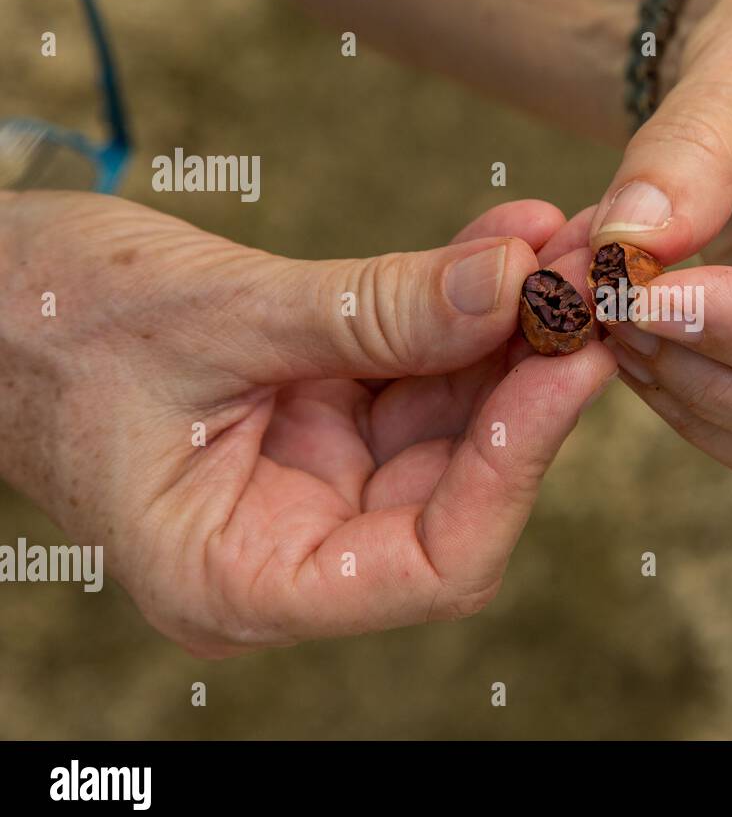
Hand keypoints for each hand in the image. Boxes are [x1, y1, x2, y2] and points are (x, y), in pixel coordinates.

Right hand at [0, 192, 614, 655]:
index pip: (435, 565)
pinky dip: (465, 304)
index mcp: (246, 580)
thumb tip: (517, 282)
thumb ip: (376, 311)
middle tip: (593, 275)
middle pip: (463, 483)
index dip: (518, 465)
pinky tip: (512, 236)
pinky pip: (421, 369)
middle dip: (531, 375)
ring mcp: (320, 483)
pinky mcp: (330, 420)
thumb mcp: (222, 318)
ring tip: (563, 239)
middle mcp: (298, 546)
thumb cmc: (52, 325)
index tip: (574, 361)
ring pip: (455, 419)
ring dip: (513, 326)